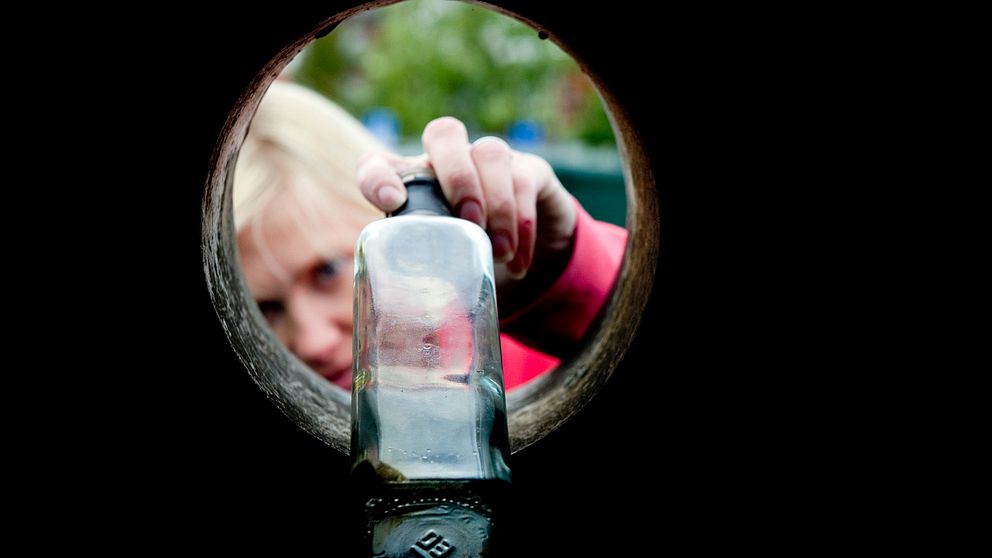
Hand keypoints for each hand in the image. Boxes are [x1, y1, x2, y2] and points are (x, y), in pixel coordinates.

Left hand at [357, 116, 576, 295]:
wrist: (525, 260)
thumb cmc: (465, 264)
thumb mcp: (436, 272)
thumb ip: (417, 288)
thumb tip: (393, 341)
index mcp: (411, 185)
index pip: (379, 163)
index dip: (378, 175)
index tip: (390, 203)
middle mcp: (448, 163)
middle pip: (444, 133)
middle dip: (457, 178)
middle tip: (469, 224)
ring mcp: (491, 163)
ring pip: (490, 151)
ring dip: (495, 203)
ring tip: (497, 252)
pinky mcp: (529, 172)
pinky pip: (526, 181)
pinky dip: (524, 226)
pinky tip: (518, 263)